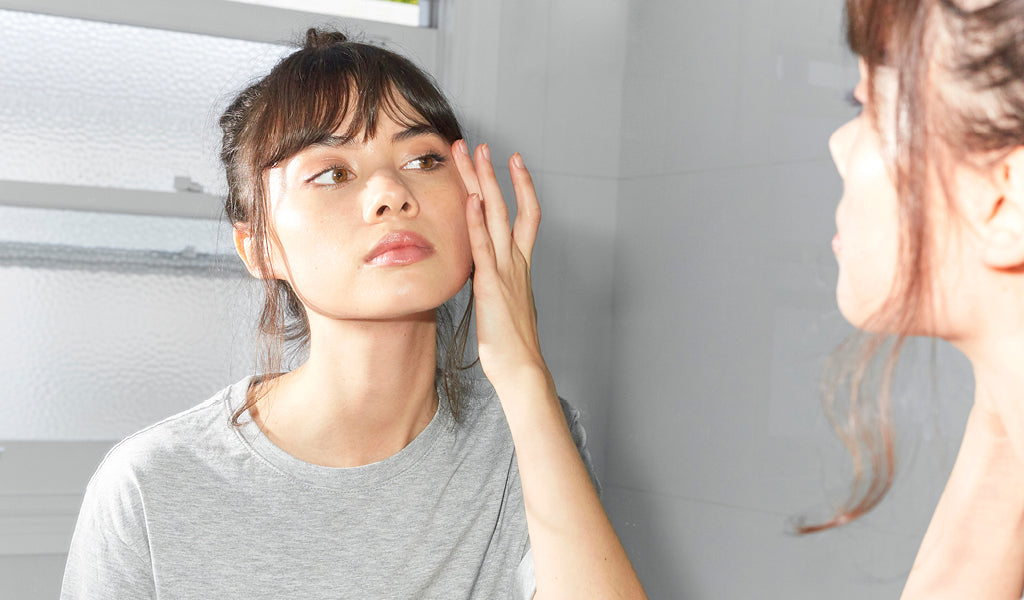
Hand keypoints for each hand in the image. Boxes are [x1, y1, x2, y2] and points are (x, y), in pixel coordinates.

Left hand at [451, 139, 549, 387]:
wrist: (521, 368)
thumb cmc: (510, 345)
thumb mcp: (501, 304)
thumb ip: (492, 283)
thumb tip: (479, 273)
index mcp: (520, 266)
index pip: (525, 216)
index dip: (519, 187)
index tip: (509, 163)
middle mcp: (517, 262)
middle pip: (508, 206)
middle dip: (493, 174)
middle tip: (481, 145)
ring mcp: (506, 270)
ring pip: (496, 216)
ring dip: (483, 182)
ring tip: (473, 154)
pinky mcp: (491, 285)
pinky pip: (483, 247)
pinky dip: (476, 221)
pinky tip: (469, 199)